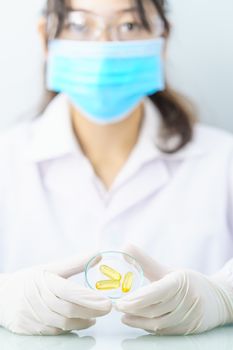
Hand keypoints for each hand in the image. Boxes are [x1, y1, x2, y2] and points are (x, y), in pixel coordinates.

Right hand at [0, 253, 111, 334]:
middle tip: (108, 308)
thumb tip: (98, 254)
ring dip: (82, 321)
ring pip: (62, 323)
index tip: (107, 301)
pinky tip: (79, 322)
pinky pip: (53, 331)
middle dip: (91, 311)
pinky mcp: (28, 329)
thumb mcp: (50, 268)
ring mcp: (32, 316)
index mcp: (44, 281)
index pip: (69, 291)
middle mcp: (37, 300)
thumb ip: (75, 263)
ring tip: (95, 317)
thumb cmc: (30, 279)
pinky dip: (69, 328)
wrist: (2, 295)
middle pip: (68, 310)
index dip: (89, 298)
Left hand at [115, 244, 232, 334]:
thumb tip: (124, 247)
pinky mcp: (189, 329)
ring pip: (159, 323)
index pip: (157, 291)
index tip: (121, 300)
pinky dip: (149, 327)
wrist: (216, 299)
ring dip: (139, 321)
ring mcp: (189, 317)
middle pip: (155, 309)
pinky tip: (138, 322)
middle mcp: (187, 300)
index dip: (137, 298)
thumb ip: (145, 261)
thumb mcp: (169, 270)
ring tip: (124, 315)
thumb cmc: (188, 282)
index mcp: (181, 282)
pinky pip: (165, 331)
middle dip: (134, 309)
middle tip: (118, 306)